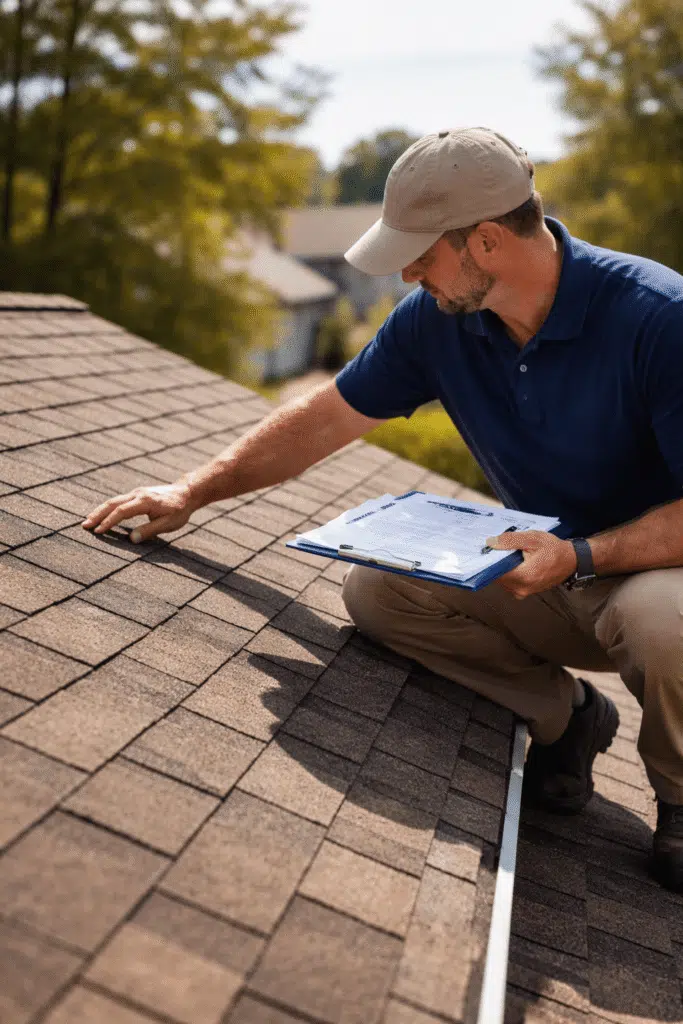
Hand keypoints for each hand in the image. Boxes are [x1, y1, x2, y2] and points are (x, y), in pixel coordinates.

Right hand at [81, 481, 196, 542]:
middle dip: (97, 514)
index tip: (98, 531)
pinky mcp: (137, 494)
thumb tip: (132, 539)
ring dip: (100, 511)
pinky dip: (108, 508)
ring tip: (88, 521)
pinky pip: (119, 501)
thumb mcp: (169, 523)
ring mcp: (136, 492)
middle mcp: (138, 494)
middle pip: (113, 503)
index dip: (109, 522)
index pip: (122, 512)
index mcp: (145, 502)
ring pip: (114, 501)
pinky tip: (101, 515)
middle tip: (84, 525)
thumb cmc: (180, 510)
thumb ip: (150, 530)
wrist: (187, 492)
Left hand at [485, 530, 576, 598]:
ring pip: (502, 580)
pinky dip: (508, 573)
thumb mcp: (533, 539)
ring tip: (508, 554)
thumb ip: (511, 540)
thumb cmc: (554, 549)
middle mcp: (521, 588)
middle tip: (498, 549)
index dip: (489, 560)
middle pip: (497, 576)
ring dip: (502, 568)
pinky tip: (514, 562)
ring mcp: (522, 592)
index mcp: (523, 576)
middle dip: (496, 563)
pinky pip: (509, 583)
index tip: (487, 550)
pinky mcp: (524, 592)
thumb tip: (491, 542)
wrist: (570, 561)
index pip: (495, 571)